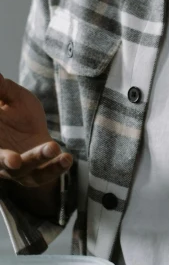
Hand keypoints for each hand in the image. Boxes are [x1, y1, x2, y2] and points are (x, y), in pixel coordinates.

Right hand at [0, 73, 71, 188]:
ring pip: (23, 170)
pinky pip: (45, 175)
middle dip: (4, 161)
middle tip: (13, 161)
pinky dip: (55, 168)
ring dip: (37, 160)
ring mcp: (16, 169)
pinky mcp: (36, 174)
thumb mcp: (12, 97)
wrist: (33, 131)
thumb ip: (2, 90)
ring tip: (52, 148)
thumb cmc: (17, 112)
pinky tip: (67, 158)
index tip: (5, 129)